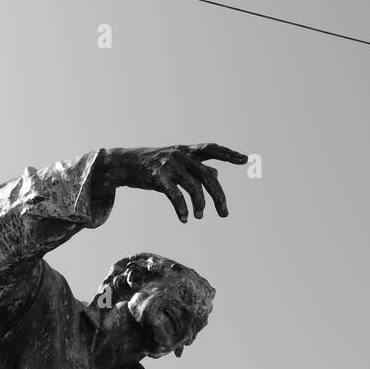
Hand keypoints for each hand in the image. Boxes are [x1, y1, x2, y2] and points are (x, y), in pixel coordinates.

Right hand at [103, 143, 247, 222]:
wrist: (124, 164)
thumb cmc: (153, 165)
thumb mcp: (176, 164)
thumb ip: (196, 168)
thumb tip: (217, 173)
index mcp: (186, 151)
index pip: (211, 149)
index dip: (228, 154)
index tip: (245, 159)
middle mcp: (180, 156)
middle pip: (208, 176)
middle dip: (218, 196)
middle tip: (224, 213)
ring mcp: (169, 166)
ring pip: (193, 187)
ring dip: (200, 205)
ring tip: (200, 216)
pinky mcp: (158, 177)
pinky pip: (175, 195)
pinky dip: (181, 208)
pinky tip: (184, 219)